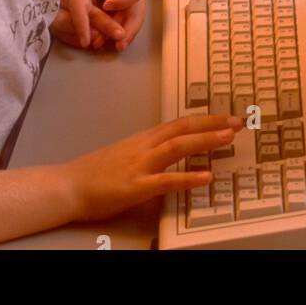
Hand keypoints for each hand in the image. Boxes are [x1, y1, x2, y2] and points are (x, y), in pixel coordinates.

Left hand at [50, 0, 145, 51]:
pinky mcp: (128, 11)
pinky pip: (128, 25)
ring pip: (134, 22)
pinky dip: (122, 34)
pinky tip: (114, 45)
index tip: (106, 5)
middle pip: (138, 12)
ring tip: (116, 47)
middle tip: (117, 39)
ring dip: (126, 35)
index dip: (123, 0)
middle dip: (129, 27)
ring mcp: (135, 2)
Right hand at [69, 115, 244, 220]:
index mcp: (143, 139)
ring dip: (207, 140)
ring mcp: (141, 164)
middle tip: (238, 122)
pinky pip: (167, 180)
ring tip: (229, 137)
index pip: (179, 123)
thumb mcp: (124, 156)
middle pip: (184, 128)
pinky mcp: (136, 186)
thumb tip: (166, 156)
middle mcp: (145, 146)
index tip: (225, 118)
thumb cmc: (92, 174)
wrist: (67, 185)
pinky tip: (206, 176)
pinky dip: (189, 177)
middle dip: (213, 124)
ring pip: (179, 146)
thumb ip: (146, 154)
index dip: (204, 119)